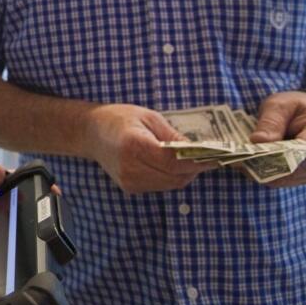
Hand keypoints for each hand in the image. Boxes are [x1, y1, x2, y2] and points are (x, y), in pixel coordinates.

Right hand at [85, 104, 215, 193]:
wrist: (90, 133)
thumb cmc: (118, 118)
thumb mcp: (148, 116)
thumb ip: (172, 135)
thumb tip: (196, 149)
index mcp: (133, 145)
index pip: (172, 160)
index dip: (196, 160)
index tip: (215, 156)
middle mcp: (130, 167)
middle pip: (174, 176)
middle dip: (194, 168)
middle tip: (208, 157)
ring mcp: (129, 181)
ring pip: (170, 184)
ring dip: (185, 174)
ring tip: (192, 160)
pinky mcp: (130, 188)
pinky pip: (161, 186)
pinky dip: (172, 177)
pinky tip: (173, 165)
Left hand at [250, 91, 305, 186]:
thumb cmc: (296, 107)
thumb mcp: (280, 104)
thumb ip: (270, 122)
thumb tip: (257, 142)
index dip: (280, 155)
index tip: (253, 154)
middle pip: (297, 167)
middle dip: (267, 165)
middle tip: (239, 160)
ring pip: (291, 178)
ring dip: (266, 172)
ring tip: (242, 162)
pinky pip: (289, 181)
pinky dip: (271, 175)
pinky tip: (254, 166)